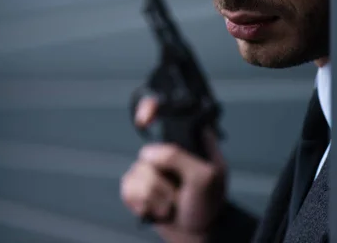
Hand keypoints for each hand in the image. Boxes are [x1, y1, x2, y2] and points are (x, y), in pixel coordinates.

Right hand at [120, 96, 227, 242]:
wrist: (200, 235)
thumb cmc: (209, 204)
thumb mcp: (205, 177)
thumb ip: (178, 157)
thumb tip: (149, 152)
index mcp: (188, 139)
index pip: (165, 112)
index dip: (150, 107)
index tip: (145, 119)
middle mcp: (167, 151)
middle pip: (147, 151)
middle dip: (162, 176)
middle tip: (180, 188)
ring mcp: (150, 169)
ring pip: (137, 173)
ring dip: (157, 196)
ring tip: (173, 202)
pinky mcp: (138, 187)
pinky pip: (127, 189)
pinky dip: (144, 204)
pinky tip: (159, 209)